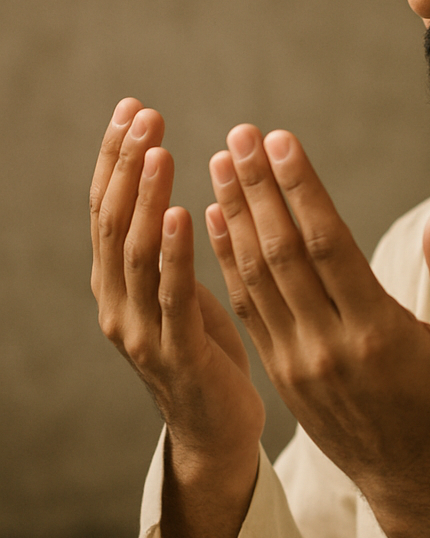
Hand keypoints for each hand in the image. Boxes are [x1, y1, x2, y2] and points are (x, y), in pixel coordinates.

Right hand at [89, 99, 264, 483]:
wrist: (216, 429)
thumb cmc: (203, 352)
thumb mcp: (179, 293)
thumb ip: (167, 251)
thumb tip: (176, 192)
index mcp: (116, 285)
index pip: (106, 208)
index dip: (115, 158)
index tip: (133, 108)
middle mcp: (116, 304)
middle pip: (111, 221)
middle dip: (125, 165)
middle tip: (145, 115)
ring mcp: (141, 331)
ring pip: (134, 253)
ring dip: (146, 198)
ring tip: (159, 152)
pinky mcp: (176, 352)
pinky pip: (171, 295)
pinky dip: (174, 252)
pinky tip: (184, 212)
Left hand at [205, 124, 429, 537]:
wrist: (416, 479)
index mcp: (378, 334)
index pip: (330, 245)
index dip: (302, 189)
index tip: (281, 141)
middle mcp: (328, 346)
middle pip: (283, 253)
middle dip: (260, 189)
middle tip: (241, 135)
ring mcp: (297, 363)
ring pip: (256, 278)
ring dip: (236, 217)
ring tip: (223, 164)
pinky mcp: (281, 373)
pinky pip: (247, 309)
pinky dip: (228, 262)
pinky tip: (217, 222)